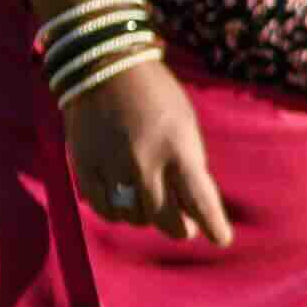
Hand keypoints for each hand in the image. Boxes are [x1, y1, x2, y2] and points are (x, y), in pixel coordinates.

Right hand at [61, 60, 233, 243]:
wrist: (104, 66)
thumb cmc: (156, 95)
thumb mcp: (185, 125)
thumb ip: (188, 164)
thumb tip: (192, 206)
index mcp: (178, 148)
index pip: (200, 201)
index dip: (213, 225)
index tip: (221, 239)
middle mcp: (145, 162)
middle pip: (166, 219)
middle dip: (181, 228)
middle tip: (187, 228)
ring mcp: (112, 166)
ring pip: (134, 217)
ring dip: (149, 219)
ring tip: (155, 208)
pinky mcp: (85, 166)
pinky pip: (105, 208)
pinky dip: (119, 213)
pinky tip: (126, 206)